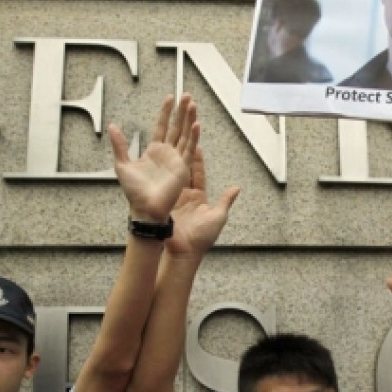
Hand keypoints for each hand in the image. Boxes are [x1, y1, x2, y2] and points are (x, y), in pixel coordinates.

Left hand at [109, 94, 195, 221]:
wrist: (145, 208)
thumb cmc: (135, 192)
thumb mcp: (122, 165)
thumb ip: (120, 145)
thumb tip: (113, 127)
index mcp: (154, 151)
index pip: (162, 126)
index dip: (166, 112)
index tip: (170, 99)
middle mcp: (167, 154)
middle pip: (177, 127)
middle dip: (182, 111)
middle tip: (186, 96)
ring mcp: (176, 160)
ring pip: (185, 135)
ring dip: (189, 120)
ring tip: (192, 104)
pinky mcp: (183, 168)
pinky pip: (189, 149)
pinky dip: (193, 137)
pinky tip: (196, 125)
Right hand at [166, 140, 240, 258]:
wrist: (184, 252)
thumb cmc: (202, 237)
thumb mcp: (218, 217)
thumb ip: (225, 201)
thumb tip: (236, 188)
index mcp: (199, 197)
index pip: (198, 174)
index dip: (197, 160)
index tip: (196, 145)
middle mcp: (185, 196)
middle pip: (184, 171)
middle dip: (183, 155)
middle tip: (180, 140)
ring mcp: (173, 199)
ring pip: (172, 176)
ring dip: (171, 161)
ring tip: (168, 144)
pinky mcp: (164, 204)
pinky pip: (162, 187)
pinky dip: (160, 175)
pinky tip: (155, 162)